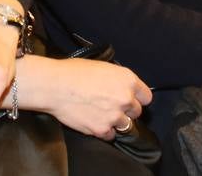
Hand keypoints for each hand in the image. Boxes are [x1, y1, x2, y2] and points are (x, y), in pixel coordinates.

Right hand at [18, 56, 151, 139]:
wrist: (55, 86)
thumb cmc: (73, 72)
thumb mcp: (102, 67)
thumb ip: (117, 79)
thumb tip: (122, 87)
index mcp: (127, 79)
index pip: (146, 96)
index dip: (138, 98)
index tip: (132, 100)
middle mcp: (125, 98)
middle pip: (137, 112)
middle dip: (126, 110)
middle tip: (112, 106)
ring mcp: (115, 116)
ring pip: (126, 125)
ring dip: (116, 122)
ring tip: (102, 114)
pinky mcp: (102, 129)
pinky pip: (110, 135)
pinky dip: (104, 131)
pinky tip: (94, 121)